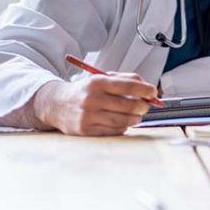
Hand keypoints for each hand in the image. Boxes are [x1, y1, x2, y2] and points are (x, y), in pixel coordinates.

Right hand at [33, 74, 156, 135]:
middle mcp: (92, 99)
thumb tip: (150, 90)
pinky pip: (114, 131)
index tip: (154, 92)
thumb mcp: (102, 78)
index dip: (146, 90)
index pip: (129, 86)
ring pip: (123, 120)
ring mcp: (88, 116)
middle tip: (146, 106)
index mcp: (97, 82)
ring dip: (136, 118)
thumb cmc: (86, 91)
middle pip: (129, 105)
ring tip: (137, 115)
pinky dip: (123, 127)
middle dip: (143, 106)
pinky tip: (122, 122)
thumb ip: (126, 80)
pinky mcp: (86, 130)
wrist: (56, 104)